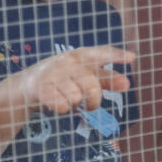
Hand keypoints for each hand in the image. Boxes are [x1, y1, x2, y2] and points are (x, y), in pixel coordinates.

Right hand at [21, 45, 135, 113]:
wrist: (29, 84)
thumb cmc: (64, 77)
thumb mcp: (85, 74)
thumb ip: (107, 79)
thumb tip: (127, 83)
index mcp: (81, 55)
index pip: (102, 53)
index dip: (117, 55)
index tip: (132, 58)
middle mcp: (69, 61)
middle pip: (92, 86)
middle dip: (94, 101)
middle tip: (90, 105)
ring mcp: (54, 73)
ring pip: (77, 98)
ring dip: (76, 104)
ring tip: (69, 99)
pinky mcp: (42, 88)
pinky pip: (62, 106)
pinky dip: (63, 108)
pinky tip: (57, 101)